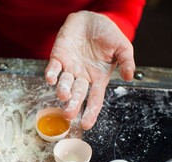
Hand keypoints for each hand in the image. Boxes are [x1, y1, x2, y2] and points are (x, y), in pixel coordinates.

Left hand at [45, 11, 134, 129]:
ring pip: (64, 83)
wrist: (91, 19)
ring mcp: (69, 68)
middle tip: (69, 115)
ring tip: (63, 95)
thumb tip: (128, 76)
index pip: (94, 99)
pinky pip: (53, 68)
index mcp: (98, 78)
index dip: (90, 112)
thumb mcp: (122, 47)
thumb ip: (126, 61)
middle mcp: (82, 77)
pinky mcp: (58, 57)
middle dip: (73, 105)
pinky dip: (51, 74)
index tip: (86, 125)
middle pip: (77, 94)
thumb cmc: (107, 34)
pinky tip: (50, 79)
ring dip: (63, 90)